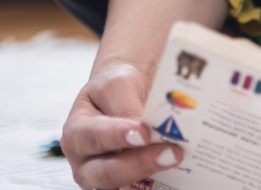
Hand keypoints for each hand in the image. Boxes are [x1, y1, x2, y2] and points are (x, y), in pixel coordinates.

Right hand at [61, 61, 182, 189]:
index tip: (144, 134)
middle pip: (106, 172)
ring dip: (152, 174)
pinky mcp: (125, 183)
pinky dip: (157, 182)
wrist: (125, 95)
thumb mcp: (118, 84)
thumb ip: (126, 105)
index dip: (118, 137)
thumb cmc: (118, 89)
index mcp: (77, 132)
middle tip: (171, 152)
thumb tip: (145, 128)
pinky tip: (179, 171)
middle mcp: (85, 161)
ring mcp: (102, 177)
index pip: (94, 137)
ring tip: (176, 159)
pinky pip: (138, 187)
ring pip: (121, 185)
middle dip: (140, 164)